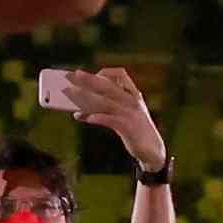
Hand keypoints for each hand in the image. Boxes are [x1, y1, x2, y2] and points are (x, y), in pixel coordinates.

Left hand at [39, 61, 167, 172]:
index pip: (120, 74)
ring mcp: (130, 113)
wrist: (153, 150)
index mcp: (133, 94)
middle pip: (107, 85)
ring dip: (85, 97)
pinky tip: (83, 117)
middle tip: (70, 75)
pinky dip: (96, 117)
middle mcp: (132, 100)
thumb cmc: (135, 131)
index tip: (88, 74)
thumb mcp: (124, 115)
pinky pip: (109, 119)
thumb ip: (106, 109)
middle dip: (87, 79)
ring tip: (70, 94)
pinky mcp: (128, 127)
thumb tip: (78, 110)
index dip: (103, 72)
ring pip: (104, 101)